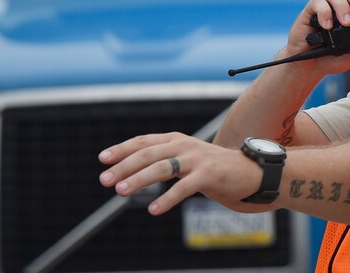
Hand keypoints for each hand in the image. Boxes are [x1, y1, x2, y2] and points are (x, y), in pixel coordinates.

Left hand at [98, 132, 264, 214]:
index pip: (143, 142)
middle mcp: (184, 145)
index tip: (102, 159)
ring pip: (162, 167)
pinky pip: (183, 187)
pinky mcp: (208, 175)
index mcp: (175, 140)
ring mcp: (196, 159)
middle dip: (124, 166)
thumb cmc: (211, 169)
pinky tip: (154, 210)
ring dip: (139, 180)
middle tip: (105, 180)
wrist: (247, 172)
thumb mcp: (185, 159)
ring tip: (121, 192)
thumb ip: (163, 161)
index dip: (122, 149)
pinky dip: (167, 199)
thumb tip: (129, 173)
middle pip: (148, 154)